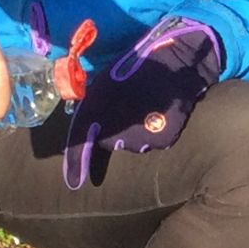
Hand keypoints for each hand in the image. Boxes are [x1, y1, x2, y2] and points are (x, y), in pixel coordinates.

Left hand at [63, 18, 224, 189]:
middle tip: (128, 108)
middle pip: (111, 143)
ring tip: (146, 108)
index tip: (75, 183)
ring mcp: (138, 140)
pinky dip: (156, 133)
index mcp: (95, 112)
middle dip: (115, 131)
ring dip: (137, 132)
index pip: (80, 143)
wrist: (173, 63)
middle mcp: (114, 132)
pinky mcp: (160, 142)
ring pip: (133, 144)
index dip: (76, 165)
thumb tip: (89, 127)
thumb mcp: (106, 82)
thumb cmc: (136, 68)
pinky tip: (160, 114)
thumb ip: (93, 107)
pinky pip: (154, 142)